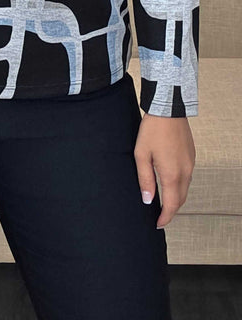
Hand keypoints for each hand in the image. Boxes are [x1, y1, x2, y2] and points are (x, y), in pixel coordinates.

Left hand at [134, 113, 195, 228]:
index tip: (157, 224)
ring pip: (185, 188)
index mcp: (172, 174)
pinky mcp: (191, 156)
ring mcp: (190, 163)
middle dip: (171, 210)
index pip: (172, 205)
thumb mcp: (142, 155)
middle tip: (159, 216)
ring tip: (163, 201)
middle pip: (180, 199)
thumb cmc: (152, 130)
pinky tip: (170, 182)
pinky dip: (180, 185)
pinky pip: (187, 177)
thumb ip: (145, 179)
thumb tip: (148, 200)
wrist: (168, 109)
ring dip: (176, 198)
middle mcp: (185, 172)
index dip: (165, 217)